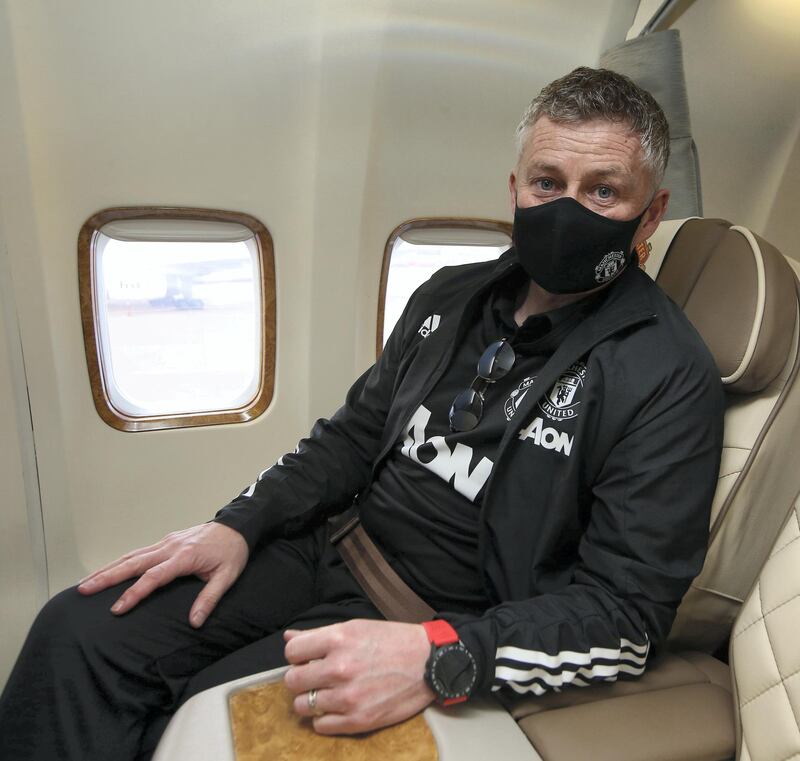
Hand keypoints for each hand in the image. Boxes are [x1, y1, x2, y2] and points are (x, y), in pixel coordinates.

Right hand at [77, 522, 248, 626]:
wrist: (238, 526)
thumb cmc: (232, 552)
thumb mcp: (227, 577)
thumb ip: (209, 598)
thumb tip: (194, 622)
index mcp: (184, 557)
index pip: (153, 577)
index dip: (135, 593)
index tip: (117, 608)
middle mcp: (170, 547)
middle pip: (134, 562)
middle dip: (107, 576)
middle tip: (83, 589)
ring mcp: (166, 542)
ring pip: (132, 555)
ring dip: (109, 568)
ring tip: (86, 581)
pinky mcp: (166, 541)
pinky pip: (139, 552)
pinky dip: (121, 561)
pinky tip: (109, 570)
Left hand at [283, 619, 434, 734]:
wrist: (428, 662)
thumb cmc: (393, 642)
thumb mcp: (356, 627)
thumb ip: (319, 635)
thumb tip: (290, 637)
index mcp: (338, 639)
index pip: (292, 652)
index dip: (298, 655)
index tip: (307, 658)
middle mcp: (340, 667)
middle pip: (292, 680)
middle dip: (301, 678)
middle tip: (316, 676)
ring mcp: (348, 696)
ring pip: (303, 705)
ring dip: (312, 699)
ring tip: (328, 692)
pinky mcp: (358, 720)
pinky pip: (320, 725)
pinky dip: (325, 718)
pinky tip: (338, 706)